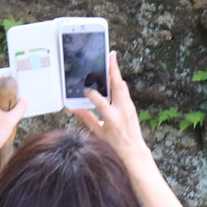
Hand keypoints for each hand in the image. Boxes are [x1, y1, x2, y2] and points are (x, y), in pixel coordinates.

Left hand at [0, 81, 27, 156]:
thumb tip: (25, 100)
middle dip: (7, 100)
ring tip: (9, 116)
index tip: (16, 95)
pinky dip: (0, 112)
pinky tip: (4, 121)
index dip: (9, 90)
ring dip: (4, 107)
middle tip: (14, 108)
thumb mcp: (10, 121)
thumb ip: (19, 108)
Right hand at [74, 51, 151, 170]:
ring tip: (111, 59)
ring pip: (122, 86)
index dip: (92, 94)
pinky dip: (118, 82)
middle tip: (110, 55)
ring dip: (116, 73)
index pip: (101, 102)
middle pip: (118, 87)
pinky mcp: (131, 107)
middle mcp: (123, 111)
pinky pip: (124, 91)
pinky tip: (113, 76)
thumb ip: (86, 117)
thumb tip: (73, 107)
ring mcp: (129, 108)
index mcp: (113, 119)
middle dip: (114, 70)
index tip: (86, 90)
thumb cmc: (114, 145)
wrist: (133, 152)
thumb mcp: (97, 132)